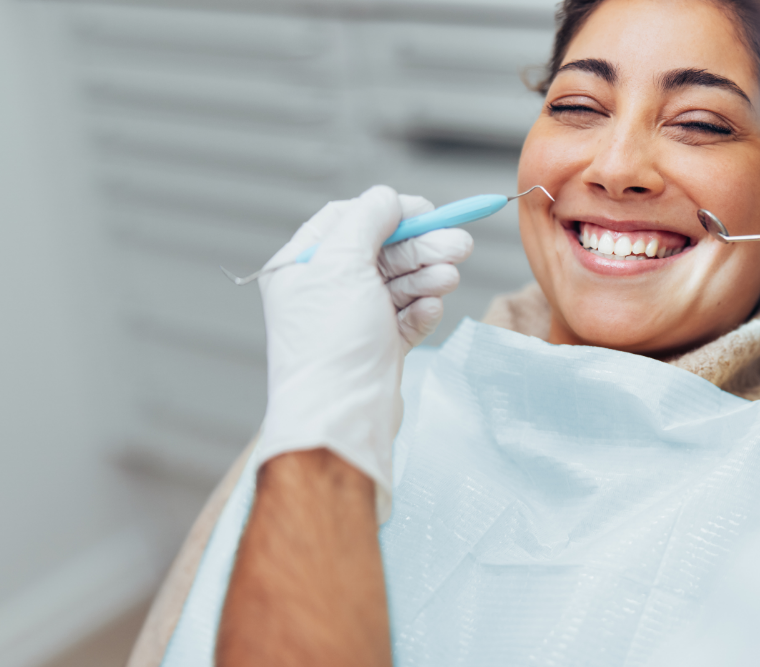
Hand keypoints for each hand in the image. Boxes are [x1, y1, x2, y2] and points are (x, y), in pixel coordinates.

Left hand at [254, 185, 472, 520]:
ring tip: (449, 275)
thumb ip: (367, 220)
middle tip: (460, 244)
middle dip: (420, 245)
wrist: (341, 419)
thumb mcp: (343, 264)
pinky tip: (430, 308)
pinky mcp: (376, 349)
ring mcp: (351, 322)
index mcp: (300, 267)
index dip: (387, 211)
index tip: (425, 210)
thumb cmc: (331, 344)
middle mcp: (323, 292)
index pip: (345, 219)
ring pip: (397, 284)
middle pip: (379, 251)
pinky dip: (421, 310)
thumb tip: (387, 198)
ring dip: (426, 274)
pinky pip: (405, 318)